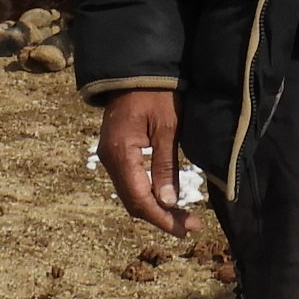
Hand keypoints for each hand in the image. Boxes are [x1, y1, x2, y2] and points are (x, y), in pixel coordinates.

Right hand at [96, 89, 195, 237]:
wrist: (136, 70)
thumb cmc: (157, 93)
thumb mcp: (168, 127)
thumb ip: (165, 165)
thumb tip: (167, 202)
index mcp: (120, 153)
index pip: (139, 199)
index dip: (162, 218)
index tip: (186, 228)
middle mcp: (109, 159)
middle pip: (133, 201)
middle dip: (161, 217)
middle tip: (190, 226)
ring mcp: (110, 156)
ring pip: (130, 194)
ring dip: (155, 209)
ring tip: (182, 218)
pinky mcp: (116, 153)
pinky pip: (129, 182)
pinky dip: (147, 195)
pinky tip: (165, 199)